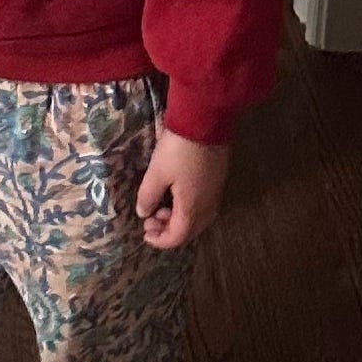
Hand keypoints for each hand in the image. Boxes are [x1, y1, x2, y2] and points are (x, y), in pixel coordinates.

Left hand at [135, 127, 228, 250]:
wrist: (205, 121)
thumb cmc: (178, 149)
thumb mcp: (157, 172)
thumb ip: (148, 196)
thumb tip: (144, 213)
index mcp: (193, 208)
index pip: (178, 237)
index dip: (160, 240)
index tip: (145, 233)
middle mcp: (208, 206)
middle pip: (189, 230)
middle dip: (168, 230)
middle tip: (149, 221)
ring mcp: (215, 193)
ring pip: (197, 219)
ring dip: (177, 219)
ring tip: (159, 207)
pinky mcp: (217, 180)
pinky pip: (202, 206)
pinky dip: (187, 208)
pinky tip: (175, 196)